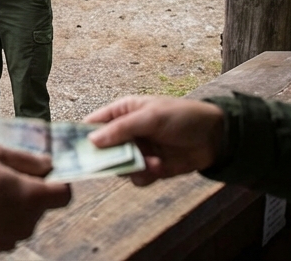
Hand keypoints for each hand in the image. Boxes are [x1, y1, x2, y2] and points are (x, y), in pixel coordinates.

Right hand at [0, 144, 71, 254]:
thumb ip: (27, 159)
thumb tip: (48, 164)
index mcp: (31, 198)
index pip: (64, 194)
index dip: (57, 180)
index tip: (41, 170)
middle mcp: (25, 224)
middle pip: (40, 206)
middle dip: (28, 190)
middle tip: (1, 174)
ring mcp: (8, 240)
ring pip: (20, 218)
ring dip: (11, 205)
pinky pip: (2, 230)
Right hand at [86, 96, 223, 186]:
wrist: (215, 137)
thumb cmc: (182, 117)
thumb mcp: (150, 117)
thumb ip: (121, 129)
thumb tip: (92, 140)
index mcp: (123, 113)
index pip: (93, 124)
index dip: (82, 136)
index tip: (75, 150)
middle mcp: (127, 133)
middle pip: (103, 150)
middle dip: (110, 158)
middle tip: (118, 161)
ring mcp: (138, 151)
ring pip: (119, 167)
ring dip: (133, 167)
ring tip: (152, 162)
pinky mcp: (151, 168)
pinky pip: (137, 178)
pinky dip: (146, 175)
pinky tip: (159, 167)